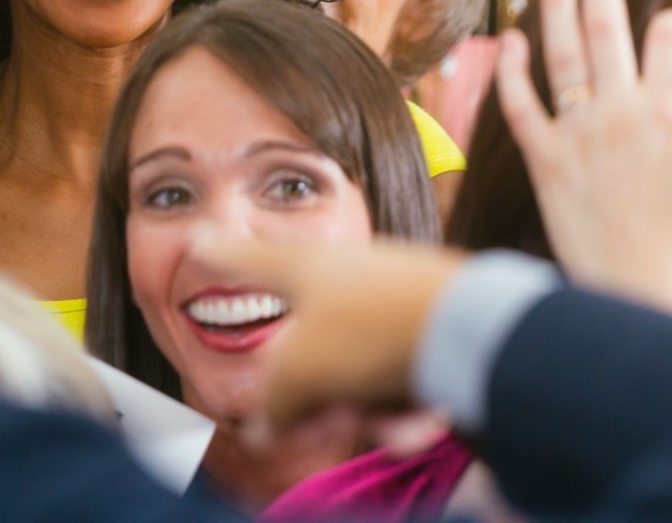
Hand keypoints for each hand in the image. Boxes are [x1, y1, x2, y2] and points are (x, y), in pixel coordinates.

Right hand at [195, 233, 465, 430]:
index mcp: (302, 266)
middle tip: (319, 423)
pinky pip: (401, 368)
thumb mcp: (300, 375)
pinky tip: (420, 425)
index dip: (220, 257)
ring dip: (366, 405)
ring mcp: (392, 291)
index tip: (200, 242)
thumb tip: (263, 427)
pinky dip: (405, 401)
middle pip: (309, 337)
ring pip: (359, 363)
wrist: (471, 327)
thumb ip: (273, 402)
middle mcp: (346, 271)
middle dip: (315, 391)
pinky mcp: (434, 317)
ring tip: (392, 430)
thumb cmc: (369, 331)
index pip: (248, 261)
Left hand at [495, 0, 671, 317]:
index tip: (667, 18)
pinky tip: (511, 36)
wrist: (634, 290)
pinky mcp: (543, 158)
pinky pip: (520, 104)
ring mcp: (578, 133)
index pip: (669, 45)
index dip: (669, 25)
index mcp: (671, 116)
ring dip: (558, 3)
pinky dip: (512, 69)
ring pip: (563, 53)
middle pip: (609, 29)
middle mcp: (621, 114)